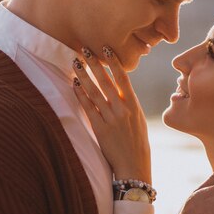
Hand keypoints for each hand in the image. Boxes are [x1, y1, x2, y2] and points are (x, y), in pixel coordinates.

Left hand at [72, 47, 150, 183]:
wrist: (134, 165)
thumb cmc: (136, 142)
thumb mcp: (138, 119)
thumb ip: (129, 103)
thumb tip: (120, 87)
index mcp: (134, 105)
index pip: (123, 78)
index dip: (114, 62)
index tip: (106, 48)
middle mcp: (122, 110)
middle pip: (106, 81)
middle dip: (95, 64)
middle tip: (85, 49)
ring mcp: (111, 119)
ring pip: (94, 92)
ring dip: (84, 75)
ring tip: (76, 62)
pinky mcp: (100, 129)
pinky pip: (88, 108)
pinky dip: (80, 94)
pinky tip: (75, 84)